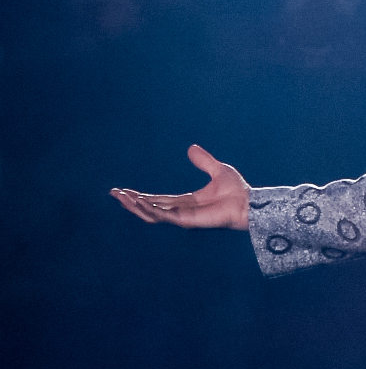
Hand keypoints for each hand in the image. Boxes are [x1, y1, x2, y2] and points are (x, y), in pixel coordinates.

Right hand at [110, 145, 249, 230]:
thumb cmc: (236, 190)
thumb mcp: (217, 170)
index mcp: (186, 201)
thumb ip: (203, 161)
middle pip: (150, 207)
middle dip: (131, 202)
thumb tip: (191, 148)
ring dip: (135, 206)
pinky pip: (163, 216)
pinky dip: (149, 210)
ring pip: (152, 214)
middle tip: (115, 193)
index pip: (157, 199)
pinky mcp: (187, 220)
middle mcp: (181, 210)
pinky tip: (138, 201)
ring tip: (121, 197)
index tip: (124, 190)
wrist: (248, 202)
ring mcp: (183, 216)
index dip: (140, 196)